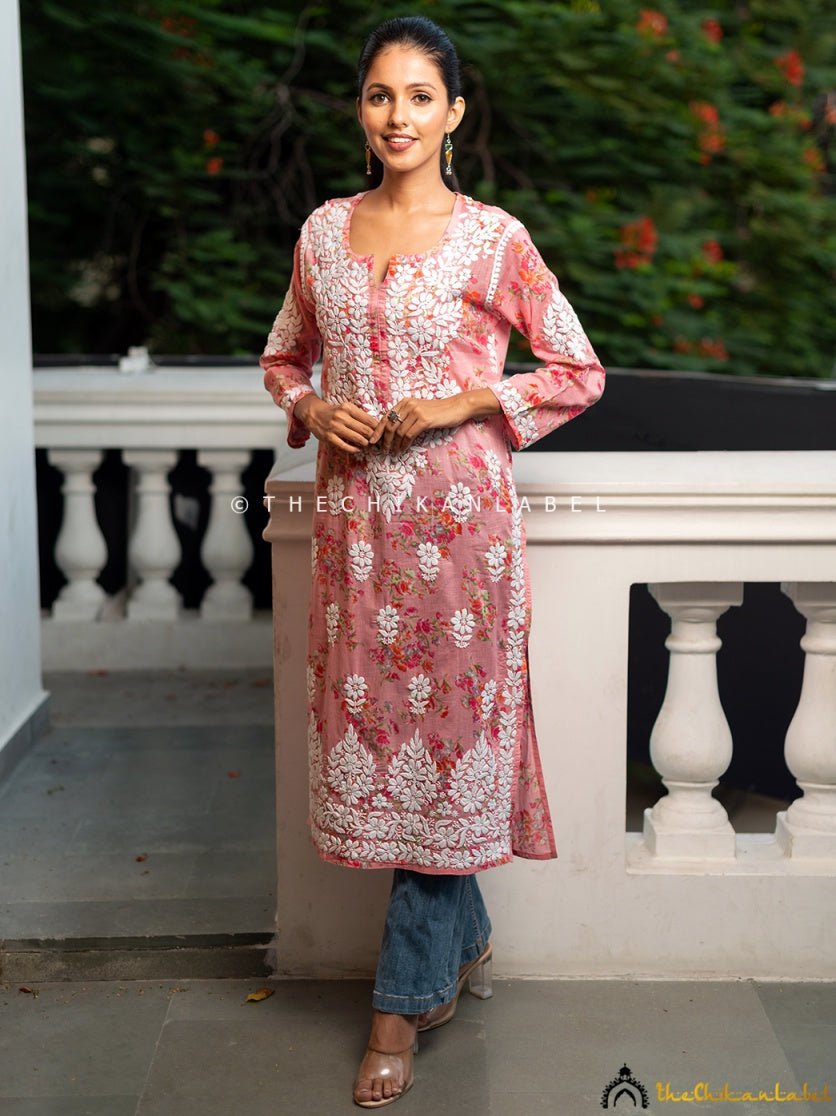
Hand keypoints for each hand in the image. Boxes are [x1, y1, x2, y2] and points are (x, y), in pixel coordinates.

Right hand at [293, 395, 377, 453]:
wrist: (314, 414)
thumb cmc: (334, 412)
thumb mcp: (346, 409)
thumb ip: (359, 416)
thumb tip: (376, 427)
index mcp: (348, 408)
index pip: (368, 419)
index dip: (378, 428)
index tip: (382, 433)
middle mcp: (342, 416)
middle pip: (365, 430)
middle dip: (373, 438)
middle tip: (378, 442)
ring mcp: (335, 427)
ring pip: (357, 438)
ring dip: (365, 444)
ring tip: (368, 445)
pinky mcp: (329, 437)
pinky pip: (346, 446)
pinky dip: (354, 449)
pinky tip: (358, 449)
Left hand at [369, 390, 500, 454]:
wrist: (456, 408)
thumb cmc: (438, 412)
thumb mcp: (419, 411)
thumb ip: (406, 417)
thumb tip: (392, 432)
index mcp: (404, 402)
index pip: (386, 417)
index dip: (377, 430)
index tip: (372, 441)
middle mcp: (408, 405)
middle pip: (390, 425)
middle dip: (384, 440)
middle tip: (383, 451)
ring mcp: (416, 411)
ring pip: (398, 432)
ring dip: (394, 445)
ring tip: (393, 453)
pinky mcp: (424, 420)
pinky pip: (409, 435)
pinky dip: (404, 444)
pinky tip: (403, 449)